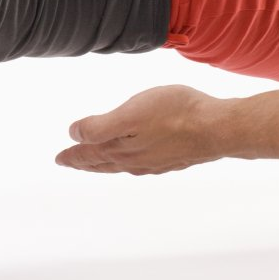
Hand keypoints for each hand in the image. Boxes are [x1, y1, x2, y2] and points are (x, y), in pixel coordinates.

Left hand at [55, 85, 229, 174]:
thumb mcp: (129, 114)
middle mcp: (134, 161)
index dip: (71, 155)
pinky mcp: (173, 158)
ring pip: (121, 164)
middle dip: (84, 161)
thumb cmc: (175, 115)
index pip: (87, 154)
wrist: (219, 128)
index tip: (59, 158)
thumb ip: (98, 127)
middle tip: (70, 162)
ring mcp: (155, 162)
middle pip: (102, 162)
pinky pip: (141, 164)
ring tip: (97, 163)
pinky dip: (128, 163)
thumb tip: (74, 135)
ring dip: (104, 163)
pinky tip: (134, 161)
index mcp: (119, 150)